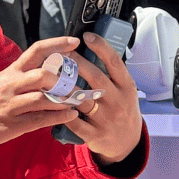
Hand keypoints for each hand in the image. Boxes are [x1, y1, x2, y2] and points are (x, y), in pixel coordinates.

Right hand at [0, 37, 85, 150]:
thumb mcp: (3, 80)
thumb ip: (24, 74)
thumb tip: (51, 67)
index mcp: (11, 71)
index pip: (36, 51)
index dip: (57, 44)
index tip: (75, 42)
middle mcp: (12, 85)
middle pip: (43, 75)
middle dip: (64, 79)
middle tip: (78, 83)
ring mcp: (12, 105)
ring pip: (44, 99)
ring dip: (65, 100)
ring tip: (79, 100)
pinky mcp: (12, 125)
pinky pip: (40, 120)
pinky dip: (59, 117)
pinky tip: (71, 115)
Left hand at [63, 31, 145, 164]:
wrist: (127, 142)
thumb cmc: (122, 110)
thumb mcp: (125, 90)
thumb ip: (112, 74)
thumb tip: (92, 49)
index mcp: (127, 87)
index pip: (115, 63)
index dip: (101, 47)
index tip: (87, 36)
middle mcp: (118, 101)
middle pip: (96, 77)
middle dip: (77, 63)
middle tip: (62, 52)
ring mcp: (106, 119)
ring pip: (82, 99)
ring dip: (64, 86)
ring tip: (50, 74)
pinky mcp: (95, 134)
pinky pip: (75, 122)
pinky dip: (62, 112)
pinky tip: (51, 102)